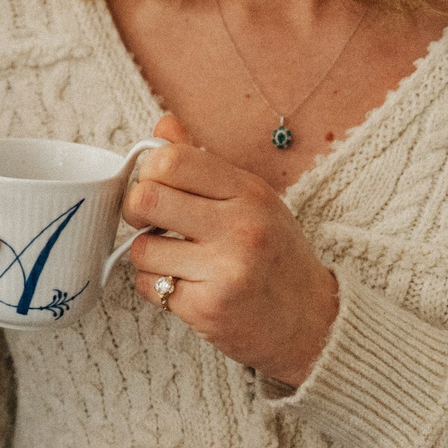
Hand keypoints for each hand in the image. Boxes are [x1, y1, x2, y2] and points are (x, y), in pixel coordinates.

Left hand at [121, 114, 339, 388]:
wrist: (311, 321)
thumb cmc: (276, 255)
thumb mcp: (252, 200)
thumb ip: (204, 164)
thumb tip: (163, 126)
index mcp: (250, 192)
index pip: (171, 160)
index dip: (150, 172)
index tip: (158, 186)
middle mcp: (240, 227)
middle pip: (146, 199)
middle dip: (136, 210)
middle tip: (152, 222)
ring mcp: (224, 270)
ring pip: (141, 248)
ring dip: (149, 255)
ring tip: (177, 260)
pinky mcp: (207, 308)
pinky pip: (148, 286)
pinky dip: (156, 287)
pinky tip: (186, 286)